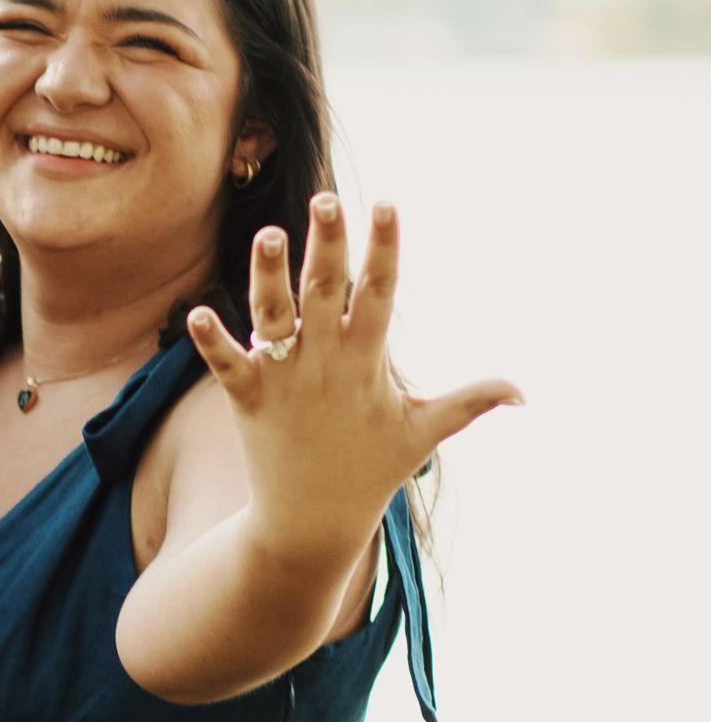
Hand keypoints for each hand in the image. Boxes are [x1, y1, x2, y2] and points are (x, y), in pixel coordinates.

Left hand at [186, 196, 521, 569]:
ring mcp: (284, 380)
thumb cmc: (370, 471)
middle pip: (326, 292)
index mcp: (367, 361)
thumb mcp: (424, 433)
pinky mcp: (247, 400)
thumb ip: (470, 403)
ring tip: (268, 234)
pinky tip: (197, 314)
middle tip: (327, 198)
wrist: (312, 523)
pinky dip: (213, 342)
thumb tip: (525, 393)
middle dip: (328, 244)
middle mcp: (325, 362)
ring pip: (274, 316)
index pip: (380, 293)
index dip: (384, 249)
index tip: (387, 204)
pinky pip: (226, 365)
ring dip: (269, 276)